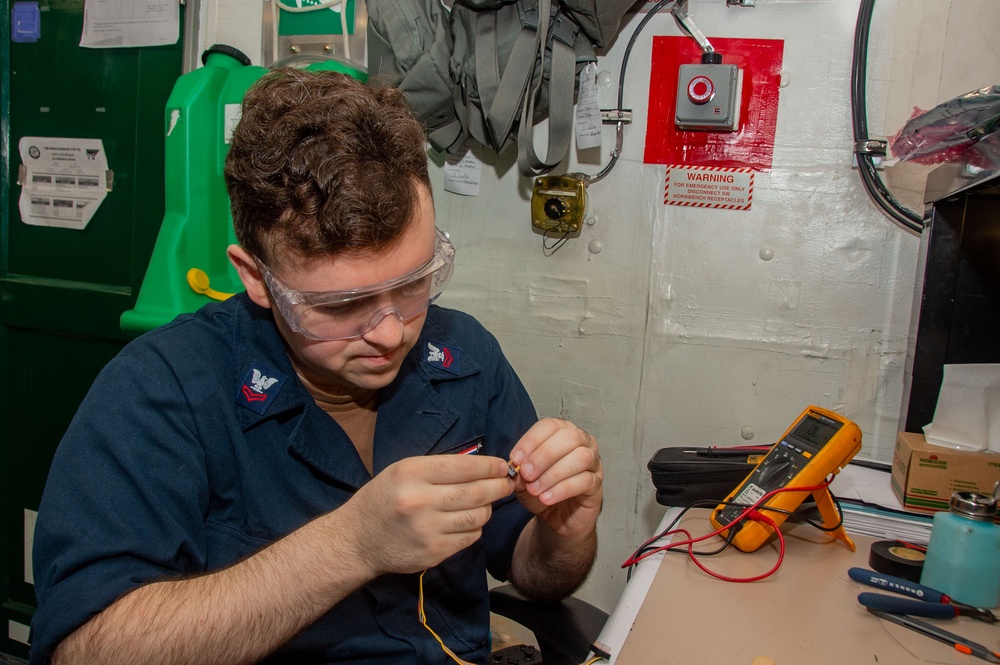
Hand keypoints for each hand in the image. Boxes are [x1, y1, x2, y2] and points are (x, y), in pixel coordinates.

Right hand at [342, 455, 513, 575]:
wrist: (356, 541)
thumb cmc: (383, 499)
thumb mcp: (402, 471)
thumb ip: (438, 468)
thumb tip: (481, 465)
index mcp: (412, 474)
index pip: (464, 467)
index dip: (490, 466)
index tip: (502, 465)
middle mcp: (420, 501)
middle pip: (477, 492)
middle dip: (498, 486)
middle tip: (507, 482)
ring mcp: (428, 529)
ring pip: (478, 516)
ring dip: (487, 508)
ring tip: (485, 502)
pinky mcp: (434, 552)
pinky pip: (469, 537)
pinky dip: (475, 527)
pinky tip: (467, 521)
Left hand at [509, 418, 602, 539]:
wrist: (556, 518)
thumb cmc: (542, 490)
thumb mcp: (524, 479)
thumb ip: (520, 469)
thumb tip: (516, 464)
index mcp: (563, 433)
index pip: (550, 425)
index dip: (532, 440)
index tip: (516, 459)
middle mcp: (582, 442)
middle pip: (569, 437)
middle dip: (544, 455)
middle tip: (527, 474)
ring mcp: (593, 463)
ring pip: (581, 457)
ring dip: (553, 473)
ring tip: (535, 489)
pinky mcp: (597, 484)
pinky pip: (585, 481)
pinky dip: (562, 489)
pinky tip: (546, 498)